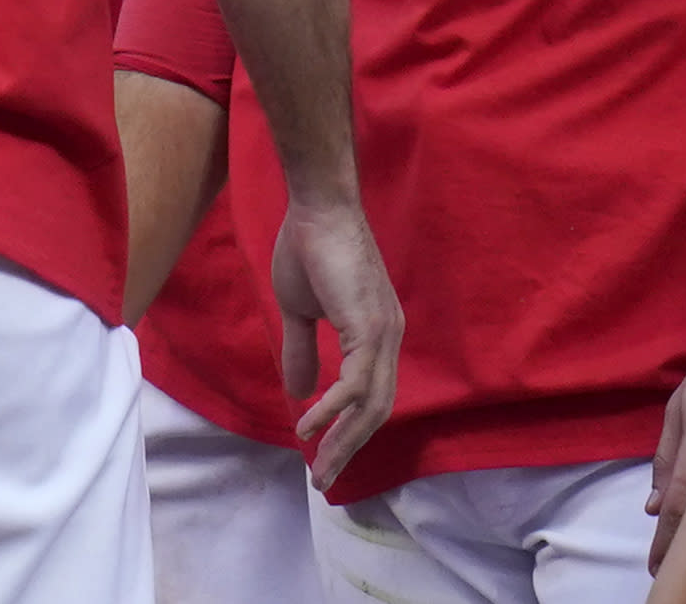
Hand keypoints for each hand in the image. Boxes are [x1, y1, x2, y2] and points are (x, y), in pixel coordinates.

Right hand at [275, 193, 403, 487]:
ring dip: (342, 441)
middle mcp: (388, 341)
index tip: (321, 455)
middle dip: (348, 450)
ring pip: (370, 406)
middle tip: (323, 479)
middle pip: (376, 413)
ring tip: (317, 466)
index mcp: (376, 336)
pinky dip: (332, 410)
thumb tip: (299, 394)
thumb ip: (301, 351)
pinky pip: (356, 385)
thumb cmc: (305, 248)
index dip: (347, 430)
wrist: (316, 207)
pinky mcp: (369, 329)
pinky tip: (309, 425)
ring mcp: (383, 336)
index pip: (369, 397)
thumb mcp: (297, 309)